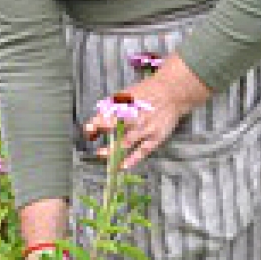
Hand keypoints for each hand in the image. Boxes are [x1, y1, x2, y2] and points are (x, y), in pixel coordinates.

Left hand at [84, 52, 210, 170]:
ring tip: (102, 155)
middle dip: (102, 134)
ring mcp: (147, 127)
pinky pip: (143, 151)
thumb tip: (95, 123)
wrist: (172, 93)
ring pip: (126, 142)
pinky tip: (121, 166)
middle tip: (93, 144)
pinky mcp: (157, 137)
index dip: (95, 124)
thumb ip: (111, 108)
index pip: (106, 115)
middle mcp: (136, 115)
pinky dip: (132, 160)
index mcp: (126, 103)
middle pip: (115, 128)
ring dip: (112, 151)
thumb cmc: (145, 94)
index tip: (88, 132)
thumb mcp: (126, 95)